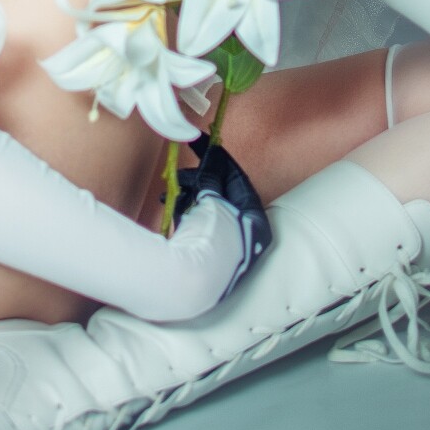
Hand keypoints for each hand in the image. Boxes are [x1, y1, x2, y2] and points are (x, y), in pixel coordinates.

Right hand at [173, 133, 271, 297]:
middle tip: (183, 171)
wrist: (187, 285)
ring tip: (172, 190)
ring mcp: (225, 251)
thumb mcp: (213, 202)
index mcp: (258, 225)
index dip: (221, 161)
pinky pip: (196, 224)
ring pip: (207, 210)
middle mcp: (246, 239)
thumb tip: (213, 159)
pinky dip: (185, 211)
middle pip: (223, 196)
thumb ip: (213, 177)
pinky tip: (171, 205)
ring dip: (189, 195)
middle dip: (201, 179)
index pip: (240, 182)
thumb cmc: (210, 243)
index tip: (207, 144)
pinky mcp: (204, 258)